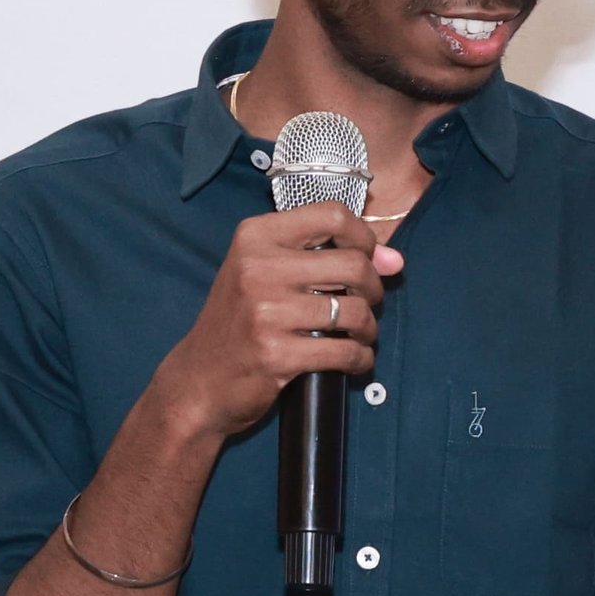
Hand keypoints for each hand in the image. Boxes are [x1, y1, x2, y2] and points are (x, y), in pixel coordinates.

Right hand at [157, 203, 404, 439]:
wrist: (199, 380)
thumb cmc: (240, 322)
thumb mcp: (265, 274)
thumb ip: (324, 258)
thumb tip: (395, 260)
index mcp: (255, 236)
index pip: (332, 214)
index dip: (364, 237)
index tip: (369, 258)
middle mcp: (258, 268)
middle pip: (353, 264)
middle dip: (374, 288)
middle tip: (367, 304)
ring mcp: (266, 312)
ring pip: (354, 310)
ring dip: (368, 328)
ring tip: (360, 335)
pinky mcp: (276, 354)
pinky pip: (344, 352)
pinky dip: (360, 358)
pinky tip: (355, 360)